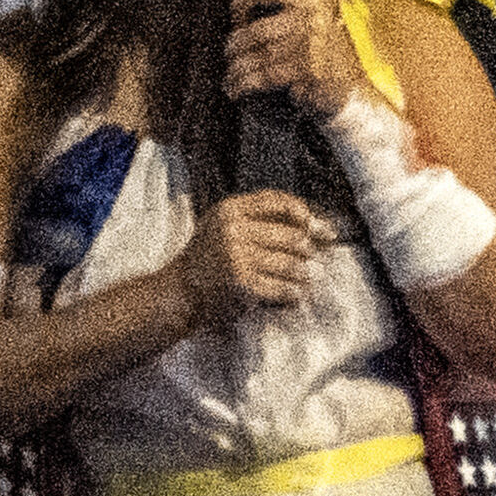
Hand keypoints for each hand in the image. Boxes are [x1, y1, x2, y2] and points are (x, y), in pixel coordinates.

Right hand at [170, 187, 331, 323]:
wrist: (178, 291)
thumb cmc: (208, 259)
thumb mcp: (223, 226)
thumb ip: (257, 218)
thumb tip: (311, 223)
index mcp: (229, 209)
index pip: (277, 201)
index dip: (304, 212)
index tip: (317, 226)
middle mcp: (232, 229)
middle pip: (291, 235)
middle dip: (309, 250)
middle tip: (317, 260)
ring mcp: (235, 256)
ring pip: (290, 263)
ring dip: (305, 274)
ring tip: (310, 278)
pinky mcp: (239, 282)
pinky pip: (280, 286)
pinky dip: (292, 292)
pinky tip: (296, 294)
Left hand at [217, 0, 354, 110]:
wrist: (354, 95)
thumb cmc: (329, 62)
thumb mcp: (319, 29)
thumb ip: (290, 21)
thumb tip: (246, 27)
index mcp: (312, 3)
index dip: (243, 0)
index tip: (236, 17)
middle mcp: (312, 22)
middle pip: (257, 30)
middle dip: (235, 45)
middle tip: (230, 56)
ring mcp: (311, 47)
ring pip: (257, 56)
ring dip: (237, 70)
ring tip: (230, 79)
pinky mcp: (307, 73)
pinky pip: (264, 77)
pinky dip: (245, 84)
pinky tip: (237, 89)